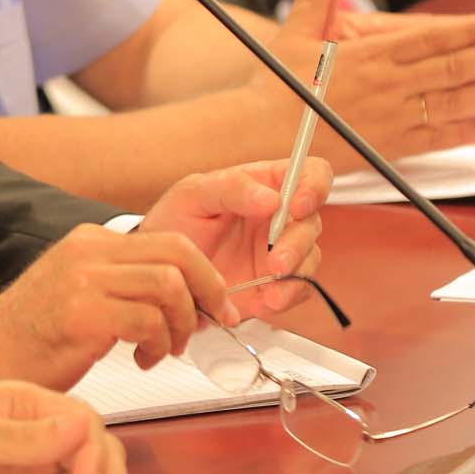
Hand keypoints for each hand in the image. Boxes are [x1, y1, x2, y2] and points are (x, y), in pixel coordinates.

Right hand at [0, 222, 233, 390]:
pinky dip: (158, 346)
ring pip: (168, 286)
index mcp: (93, 240)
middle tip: (211, 322)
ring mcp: (84, 279)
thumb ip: (126, 280)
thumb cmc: (41, 328)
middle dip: (208, 290)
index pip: (169, 240)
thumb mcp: (84, 286)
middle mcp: (90, 250)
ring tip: (166, 349)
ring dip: (180, 325)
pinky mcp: (82, 313)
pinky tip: (142, 359)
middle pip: (177, 253)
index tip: (218, 304)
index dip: (205, 274)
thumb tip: (187, 294)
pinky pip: (147, 321)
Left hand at [137, 157, 331, 319]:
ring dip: (295, 275)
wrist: (161, 268)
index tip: (297, 206)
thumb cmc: (173, 221)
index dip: (313, 185)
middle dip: (297, 243)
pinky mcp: (275, 283)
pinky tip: (264, 301)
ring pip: (310, 258)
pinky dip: (287, 297)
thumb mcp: (192, 195)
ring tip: (269, 291)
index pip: (309, 172)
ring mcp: (278, 250)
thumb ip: (231, 188)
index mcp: (263, 184)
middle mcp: (278, 216)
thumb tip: (271, 198)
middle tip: (275, 262)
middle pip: (311, 221)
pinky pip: (298, 289)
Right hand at [266, 0, 474, 162]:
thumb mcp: (294, 33)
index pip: (428, 39)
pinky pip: (432, 140)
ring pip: (451, 104)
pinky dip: (461, 134)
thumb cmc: (276, 86)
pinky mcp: (385, 146)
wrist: (260, 134)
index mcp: (367, 55)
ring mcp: (389, 118)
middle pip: (452, 70)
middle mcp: (385, 86)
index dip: (468, 32)